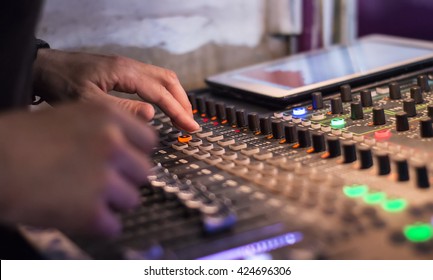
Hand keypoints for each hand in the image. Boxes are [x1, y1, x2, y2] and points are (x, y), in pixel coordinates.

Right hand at [0, 102, 155, 236]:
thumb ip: (105, 130)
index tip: (126, 161)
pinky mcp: (91, 211)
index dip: (134, 154)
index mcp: (108, 117)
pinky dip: (97, 225)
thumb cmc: (20, 140)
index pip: (148, 141)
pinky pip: (113, 225)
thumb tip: (130, 148)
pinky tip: (77, 214)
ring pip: (132, 199)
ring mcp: (104, 178)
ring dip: (112, 203)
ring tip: (85, 198)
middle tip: (101, 182)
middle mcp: (112, 144)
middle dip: (125, 179)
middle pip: (144, 171)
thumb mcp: (70, 117)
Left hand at [33, 49, 198, 131]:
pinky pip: (152, 80)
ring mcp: (127, 67)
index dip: (178, 111)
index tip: (190, 127)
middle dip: (182, 102)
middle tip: (190, 124)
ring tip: (182, 117)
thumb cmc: (60, 83)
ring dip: (175, 97)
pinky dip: (164, 93)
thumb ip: (122, 109)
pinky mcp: (122, 72)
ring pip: (162, 78)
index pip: (160, 92)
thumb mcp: (88, 102)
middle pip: (168, 80)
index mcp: (124, 72)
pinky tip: (163, 106)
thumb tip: (151, 114)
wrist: (42, 68)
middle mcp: (129, 66)